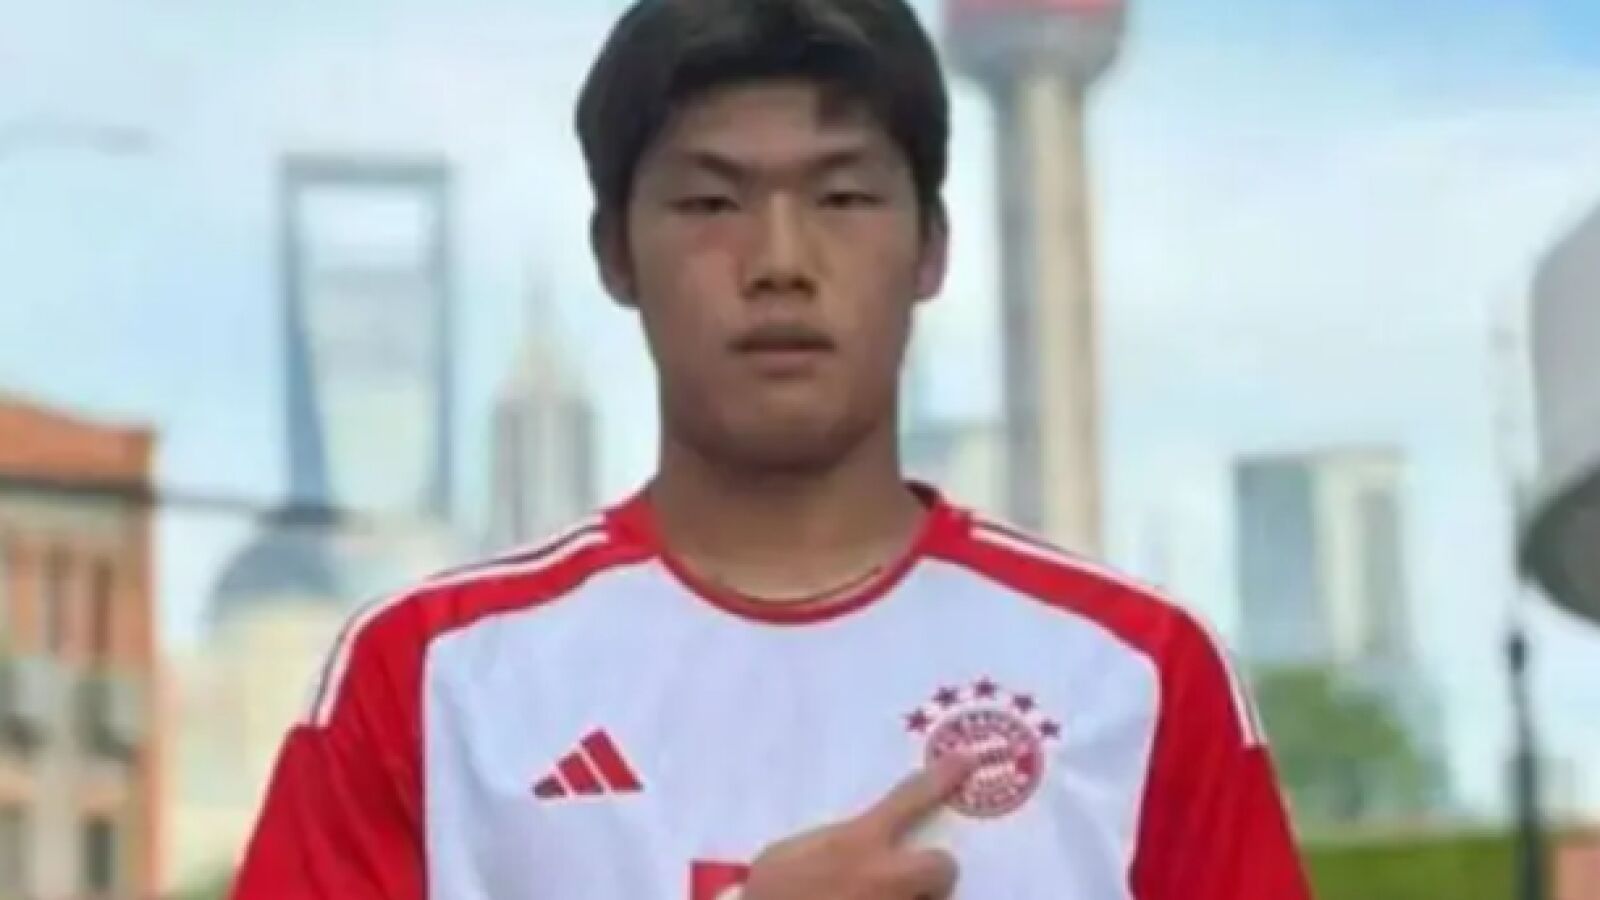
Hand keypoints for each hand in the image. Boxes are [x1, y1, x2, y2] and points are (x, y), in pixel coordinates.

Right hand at [740, 754, 975, 899]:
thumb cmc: (766, 894)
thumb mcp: (786, 854)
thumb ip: (829, 845)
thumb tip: (848, 848)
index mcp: (857, 843)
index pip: (909, 800)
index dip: (941, 778)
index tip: (967, 759)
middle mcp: (885, 879)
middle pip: (943, 867)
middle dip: (934, 873)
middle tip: (910, 883)